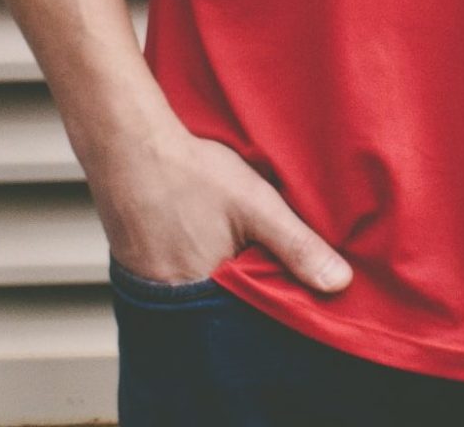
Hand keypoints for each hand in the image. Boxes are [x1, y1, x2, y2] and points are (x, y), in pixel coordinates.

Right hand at [91, 119, 351, 294]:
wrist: (123, 142)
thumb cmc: (187, 171)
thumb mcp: (255, 204)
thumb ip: (297, 245)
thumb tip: (340, 284)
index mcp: (207, 295)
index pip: (251, 322)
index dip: (271, 309)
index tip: (288, 292)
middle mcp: (173, 302)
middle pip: (222, 313)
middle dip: (244, 300)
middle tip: (255, 266)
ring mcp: (149, 287)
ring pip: (198, 298)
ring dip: (217, 284)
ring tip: (228, 254)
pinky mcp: (135, 268)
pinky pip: (173, 282)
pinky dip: (190, 270)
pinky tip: (199, 243)